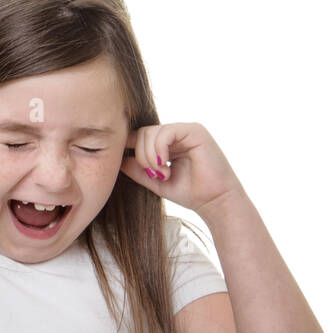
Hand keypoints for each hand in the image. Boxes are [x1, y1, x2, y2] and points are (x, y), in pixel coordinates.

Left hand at [121, 122, 243, 216]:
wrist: (215, 202)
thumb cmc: (190, 193)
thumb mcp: (156, 181)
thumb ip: (137, 169)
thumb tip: (117, 159)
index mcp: (168, 142)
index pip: (139, 136)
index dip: (130, 149)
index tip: (134, 169)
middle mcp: (177, 133)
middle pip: (142, 133)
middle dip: (141, 156)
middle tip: (154, 175)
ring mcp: (186, 130)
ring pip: (150, 133)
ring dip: (149, 156)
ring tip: (162, 174)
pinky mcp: (195, 131)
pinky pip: (165, 132)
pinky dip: (159, 151)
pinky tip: (165, 166)